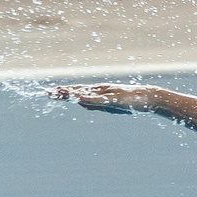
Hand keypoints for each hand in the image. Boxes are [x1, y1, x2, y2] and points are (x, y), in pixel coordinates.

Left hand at [49, 82, 165, 114]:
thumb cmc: (130, 102)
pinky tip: (80, 98)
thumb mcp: (109, 105)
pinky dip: (89, 98)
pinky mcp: (114, 98)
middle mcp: (100, 90)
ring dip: (72, 93)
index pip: (77, 91)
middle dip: (63, 92)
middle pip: (78, 90)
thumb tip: (80, 103)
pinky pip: (100, 99)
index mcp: (98, 92)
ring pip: (87, 93)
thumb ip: (95, 104)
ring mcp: (107, 93)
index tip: (50, 92)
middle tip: (47, 92)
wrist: (149, 98)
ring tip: (58, 93)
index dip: (64, 92)